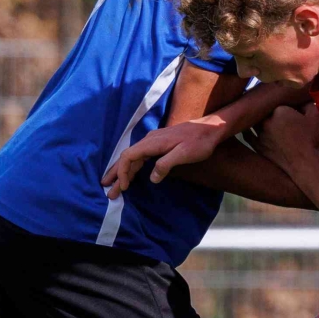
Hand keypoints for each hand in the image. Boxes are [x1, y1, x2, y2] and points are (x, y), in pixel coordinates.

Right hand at [103, 118, 228, 197]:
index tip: (122, 187)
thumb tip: (152, 178)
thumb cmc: (200, 142)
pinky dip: (133, 167)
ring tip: (116, 186)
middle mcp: (150, 140)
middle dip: (117, 174)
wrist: (211, 129)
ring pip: (134, 157)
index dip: (122, 172)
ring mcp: (154, 141)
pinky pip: (141, 156)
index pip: (129, 156)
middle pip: (127, 157)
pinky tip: (131, 175)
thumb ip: (166, 164)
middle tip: (107, 189)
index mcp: (153, 142)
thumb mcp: (184, 154)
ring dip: (124, 172)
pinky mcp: (160, 145)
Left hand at [255, 105, 318, 175]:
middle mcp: (265, 120)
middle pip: (264, 108)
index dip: (286, 101)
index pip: (279, 98)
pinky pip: (248, 135)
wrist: (307, 167)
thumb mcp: (316, 115)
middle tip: (281, 110)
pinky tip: (249, 127)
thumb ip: (306, 102)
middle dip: (270, 107)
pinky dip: (249, 129)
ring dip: (257, 116)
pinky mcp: (258, 147)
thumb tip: (300, 98)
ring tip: (262, 115)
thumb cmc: (313, 140)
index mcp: (278, 109)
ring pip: (254, 119)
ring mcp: (259, 134)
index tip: (293, 105)